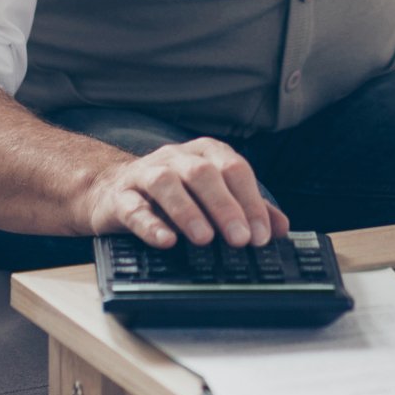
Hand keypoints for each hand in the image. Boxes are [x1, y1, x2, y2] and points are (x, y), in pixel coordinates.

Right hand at [83, 138, 289, 248]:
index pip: (235, 170)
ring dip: (188, 211)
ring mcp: (146, 174)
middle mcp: (176, 158)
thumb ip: (246, 209)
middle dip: (225, 206)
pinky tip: (166, 241)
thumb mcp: (211, 198)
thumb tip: (281, 228)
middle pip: (204, 173)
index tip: (262, 236)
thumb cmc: (172, 198)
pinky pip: (134, 207)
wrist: (112, 193)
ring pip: (167, 183)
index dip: (251, 202)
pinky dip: (150, 224)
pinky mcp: (120, 197)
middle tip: (240, 239)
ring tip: (204, 239)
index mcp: (205, 154)